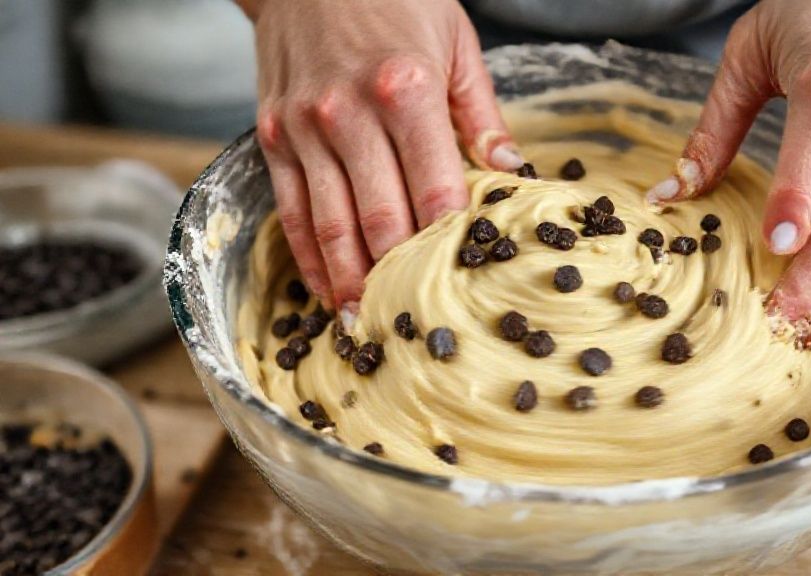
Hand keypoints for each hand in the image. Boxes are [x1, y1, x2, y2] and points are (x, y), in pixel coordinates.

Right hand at [243, 0, 521, 309]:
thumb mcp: (454, 42)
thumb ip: (480, 113)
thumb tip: (511, 171)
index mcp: (405, 90)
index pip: (434, 190)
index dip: (448, 245)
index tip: (462, 283)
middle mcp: (349, 114)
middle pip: (380, 220)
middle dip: (399, 278)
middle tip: (416, 323)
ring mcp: (304, 129)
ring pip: (330, 225)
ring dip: (349, 282)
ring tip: (365, 324)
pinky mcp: (273, 136)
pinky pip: (290, 210)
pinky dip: (308, 256)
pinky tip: (324, 288)